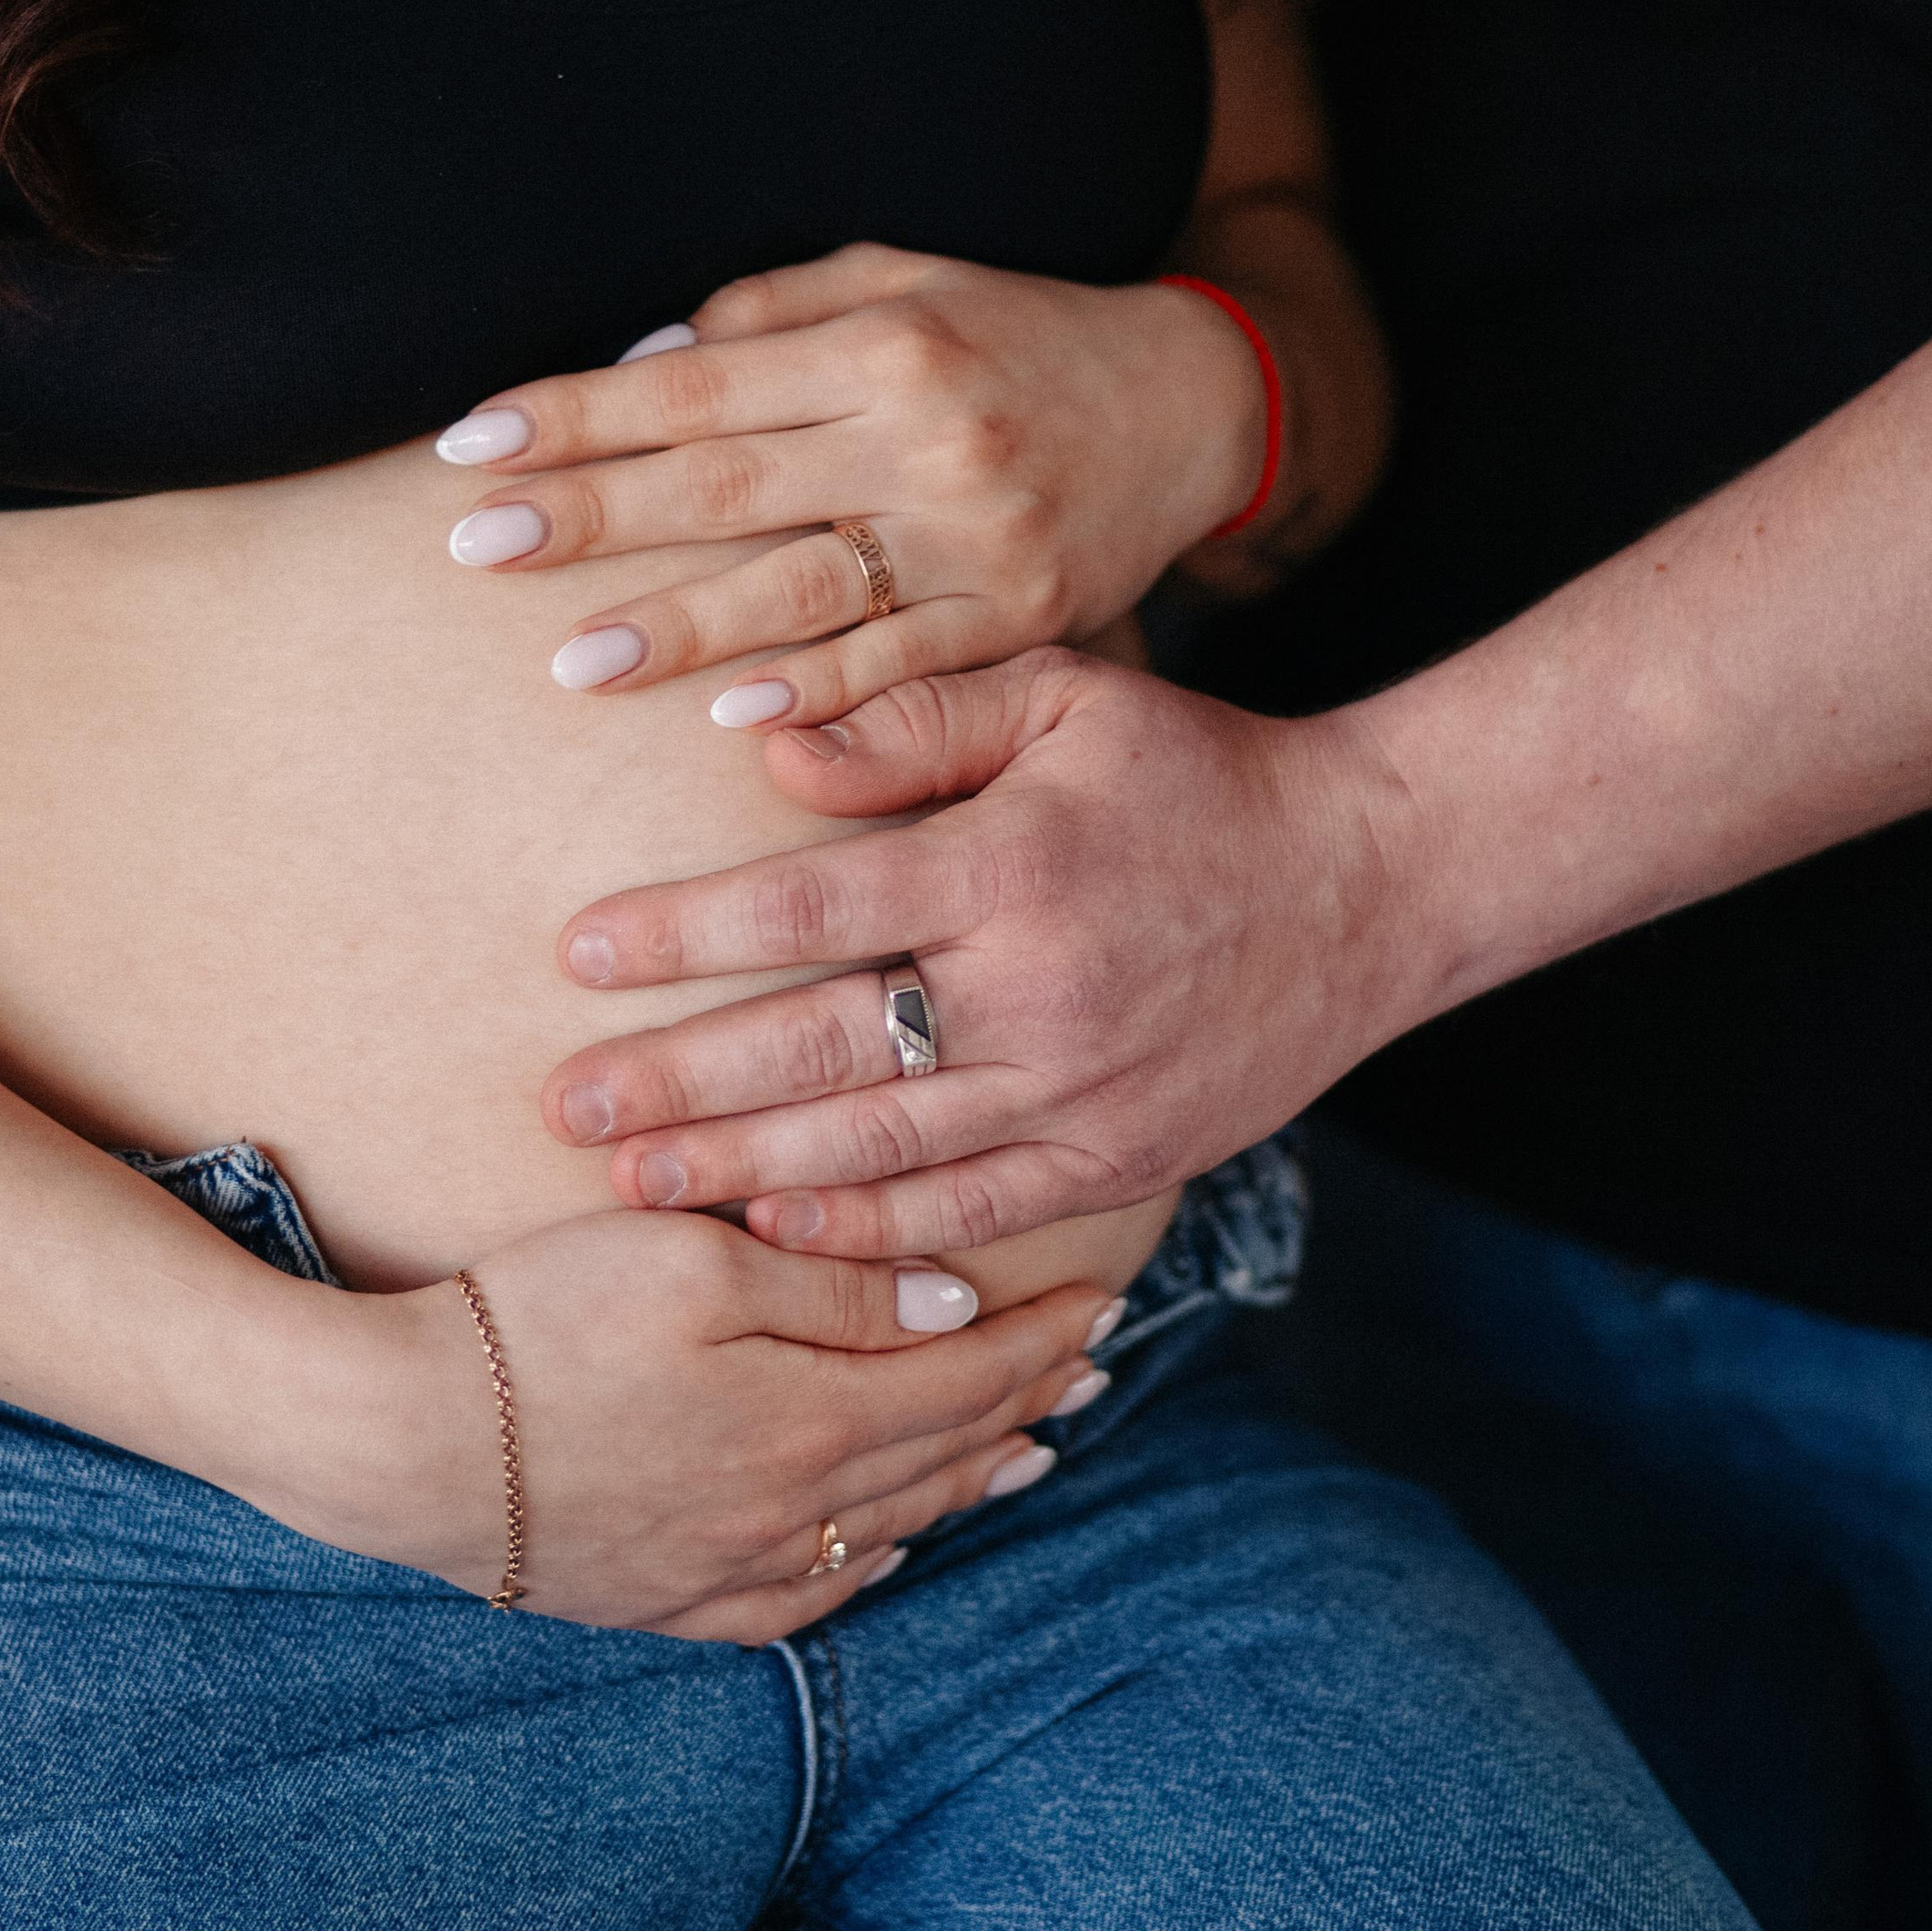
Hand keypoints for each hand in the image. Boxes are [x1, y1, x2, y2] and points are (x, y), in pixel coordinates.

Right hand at [268, 1204, 1117, 1642]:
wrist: (396, 1441)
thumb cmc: (537, 1320)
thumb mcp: (692, 1262)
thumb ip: (832, 1289)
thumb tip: (952, 1311)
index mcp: (807, 1419)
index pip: (965, 1379)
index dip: (1040, 1339)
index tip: (1103, 1301)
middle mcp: (788, 1512)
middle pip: (939, 1455)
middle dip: (1024, 1403)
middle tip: (1089, 1367)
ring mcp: (725, 1568)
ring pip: (884, 1528)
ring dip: (966, 1483)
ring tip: (1027, 1451)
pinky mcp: (663, 1600)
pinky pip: (802, 1598)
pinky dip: (867, 1562)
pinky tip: (887, 1542)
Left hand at [436, 244, 1265, 727]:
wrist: (1195, 404)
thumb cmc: (1017, 334)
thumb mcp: (904, 279)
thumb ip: (768, 312)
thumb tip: (639, 364)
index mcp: (884, 342)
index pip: (697, 383)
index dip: (579, 413)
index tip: (473, 443)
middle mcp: (925, 436)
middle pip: (729, 485)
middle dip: (593, 518)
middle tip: (478, 549)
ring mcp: (976, 537)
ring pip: (803, 589)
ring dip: (680, 630)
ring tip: (572, 663)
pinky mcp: (1021, 618)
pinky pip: (901, 666)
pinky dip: (814, 694)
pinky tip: (729, 719)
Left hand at [539, 651, 1416, 1259]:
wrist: (1368, 885)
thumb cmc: (1196, 773)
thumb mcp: (1068, 695)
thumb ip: (916, 715)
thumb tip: (769, 748)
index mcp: (1013, 866)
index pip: (813, 905)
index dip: (685, 933)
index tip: (577, 951)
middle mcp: (1040, 994)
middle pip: (822, 1049)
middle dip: (679, 1083)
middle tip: (563, 1104)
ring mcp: (1082, 1094)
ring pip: (880, 1149)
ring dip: (743, 1171)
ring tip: (629, 1182)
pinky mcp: (1117, 1164)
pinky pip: (972, 1213)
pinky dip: (870, 1234)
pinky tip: (777, 1234)